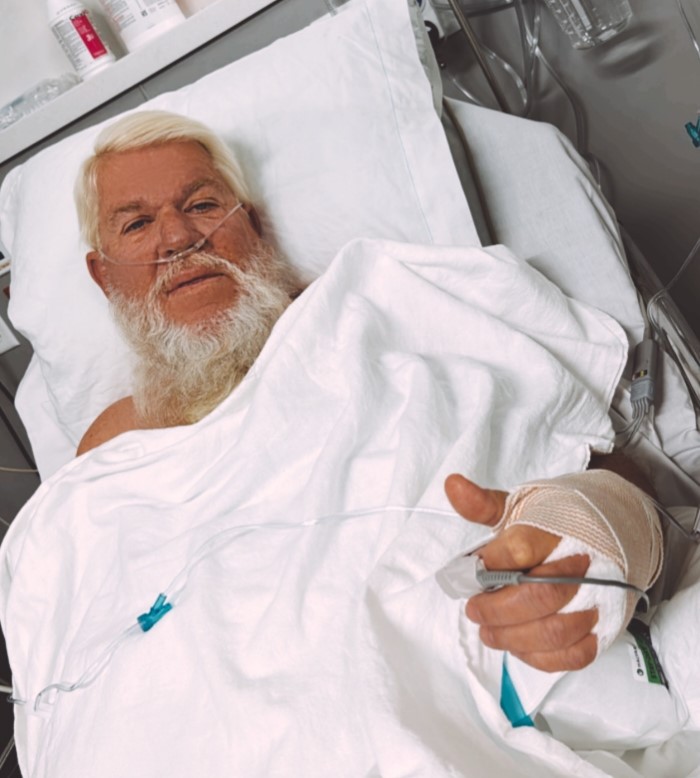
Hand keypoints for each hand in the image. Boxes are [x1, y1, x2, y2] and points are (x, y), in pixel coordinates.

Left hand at [444, 473, 597, 671]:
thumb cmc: (560, 520)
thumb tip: (452, 485)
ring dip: (513, 638)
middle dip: (496, 609)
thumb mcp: (521, 505)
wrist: (615, 526)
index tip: (469, 571)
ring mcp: (599, 597)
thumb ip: (483, 504)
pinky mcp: (605, 625)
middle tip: (473, 609)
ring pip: (554, 630)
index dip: (489, 566)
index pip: (520, 549)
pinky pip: (574, 653)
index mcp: (558, 529)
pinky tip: (519, 645)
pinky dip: (540, 657)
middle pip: (538, 596)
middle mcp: (583, 564)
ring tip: (488, 631)